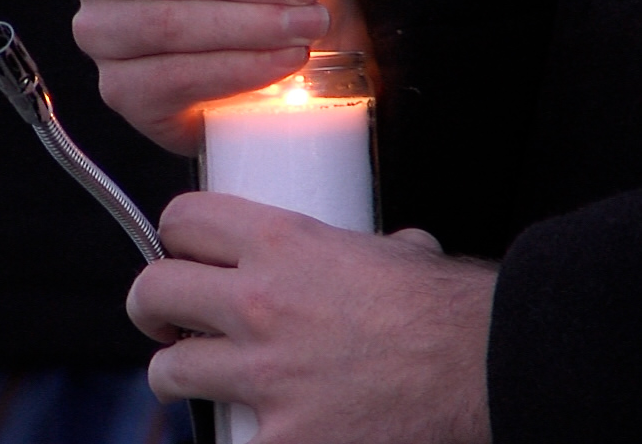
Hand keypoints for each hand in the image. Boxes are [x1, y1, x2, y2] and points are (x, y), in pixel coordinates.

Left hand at [127, 193, 495, 443]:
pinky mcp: (280, 440)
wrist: (489, 370)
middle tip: (167, 322)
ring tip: (197, 381)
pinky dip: (235, 436)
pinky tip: (254, 429)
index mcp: (283, 244)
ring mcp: (264, 377)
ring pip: (169, 372)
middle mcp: (258, 304)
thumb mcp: (399, 257)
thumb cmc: (452, 313)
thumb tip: (387, 251)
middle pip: (152, 291)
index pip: (183, 220)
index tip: (179, 254)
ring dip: (178, 376)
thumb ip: (370, 251)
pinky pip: (224, 440)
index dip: (174, 237)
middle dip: (152, 308)